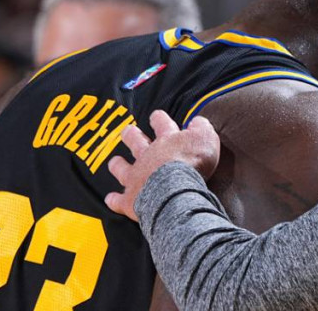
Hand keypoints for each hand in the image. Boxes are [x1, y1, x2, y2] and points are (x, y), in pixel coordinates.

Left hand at [104, 110, 220, 221]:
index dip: (158, 119)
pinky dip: (114, 200)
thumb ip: (201, 128)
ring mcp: (136, 177)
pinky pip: (118, 200)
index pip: (161, 123)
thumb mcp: (205, 138)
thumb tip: (197, 121)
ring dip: (118, 165)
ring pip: (122, 168)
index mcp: (166, 140)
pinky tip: (111, 199)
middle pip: (135, 141)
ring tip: (114, 163)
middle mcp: (147, 156)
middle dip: (131, 136)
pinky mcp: (131, 199)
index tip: (156, 116)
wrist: (176, 191)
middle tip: (128, 132)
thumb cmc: (192, 164)